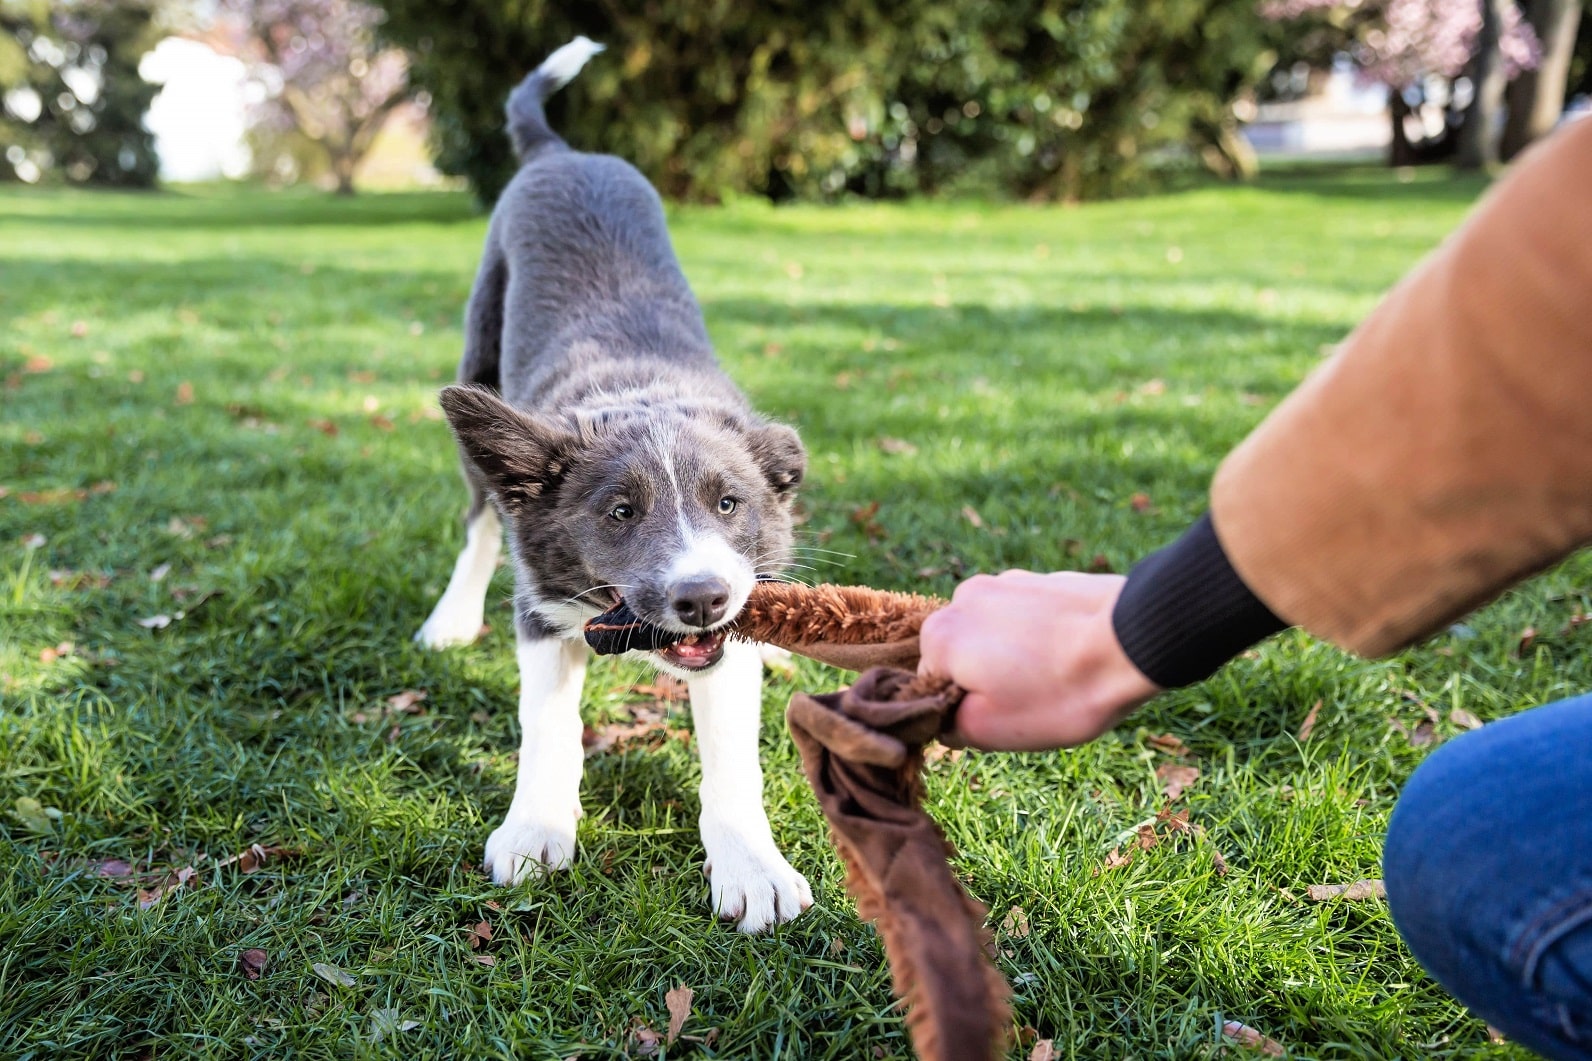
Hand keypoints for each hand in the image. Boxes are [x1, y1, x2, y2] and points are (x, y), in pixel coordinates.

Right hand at [918, 570, 1159, 750]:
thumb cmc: (1060, 692)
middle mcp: (962, 599)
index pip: (931, 684)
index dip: (963, 708)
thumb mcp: (992, 731)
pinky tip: (1071, 654)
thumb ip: (950, 726)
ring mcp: (1004, 581)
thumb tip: (945, 718)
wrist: (1131, 641)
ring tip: (1055, 678)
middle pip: (961, 653)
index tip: (1000, 718)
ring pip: (995, 634)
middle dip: (986, 678)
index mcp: (940, 637)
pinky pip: (1027, 616)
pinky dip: (1041, 637)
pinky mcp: (1042, 578)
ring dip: (1014, 657)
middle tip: (1030, 701)